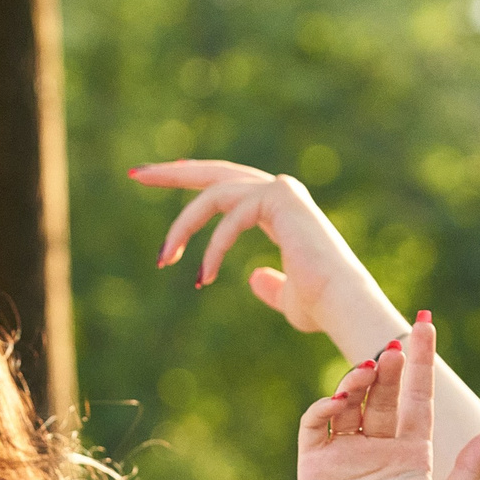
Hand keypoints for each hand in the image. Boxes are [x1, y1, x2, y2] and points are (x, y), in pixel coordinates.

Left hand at [129, 159, 401, 350]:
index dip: (191, 181)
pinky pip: (230, 217)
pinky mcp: (280, 199)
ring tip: (162, 259)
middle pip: (215, 172)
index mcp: (279, 209)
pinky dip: (213, 248)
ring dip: (182, 226)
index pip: (227, 185)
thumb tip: (252, 278)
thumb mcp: (288, 298)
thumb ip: (271, 285)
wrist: (343, 307)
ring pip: (215, 194)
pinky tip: (203, 277)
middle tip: (136, 174)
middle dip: (173, 173)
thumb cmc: (322, 307)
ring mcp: (281, 191)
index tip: (157, 178)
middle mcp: (280, 192)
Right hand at [296, 314, 479, 479]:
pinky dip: (325, 407)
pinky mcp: (315, 463)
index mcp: (412, 452)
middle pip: (385, 391)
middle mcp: (379, 445)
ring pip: (351, 399)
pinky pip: (317, 424)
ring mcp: (346, 451)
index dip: (422, 362)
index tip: (425, 326)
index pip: (418, 396)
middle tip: (397, 346)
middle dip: (391, 364)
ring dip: (358, 379)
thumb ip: (468, 473)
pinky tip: (340, 401)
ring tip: (370, 368)